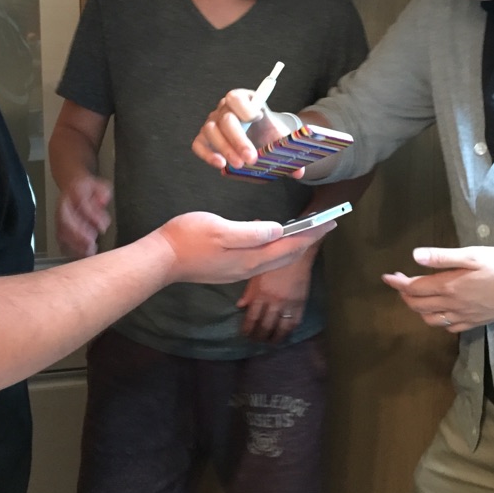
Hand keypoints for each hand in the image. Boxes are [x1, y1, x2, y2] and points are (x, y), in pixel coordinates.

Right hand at [55, 175, 112, 257]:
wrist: (72, 185)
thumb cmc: (87, 189)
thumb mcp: (100, 185)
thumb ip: (103, 192)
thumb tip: (103, 201)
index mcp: (74, 191)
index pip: (82, 203)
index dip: (92, 216)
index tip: (103, 227)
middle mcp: (64, 205)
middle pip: (67, 221)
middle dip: (79, 235)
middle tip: (92, 244)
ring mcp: (60, 216)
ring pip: (62, 231)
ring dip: (74, 244)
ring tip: (88, 252)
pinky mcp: (60, 225)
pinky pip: (61, 238)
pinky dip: (70, 248)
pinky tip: (81, 253)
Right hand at [154, 211, 334, 284]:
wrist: (162, 260)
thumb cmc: (187, 238)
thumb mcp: (220, 229)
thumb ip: (251, 232)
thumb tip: (278, 230)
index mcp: (250, 258)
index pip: (290, 246)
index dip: (312, 233)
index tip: (331, 221)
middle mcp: (249, 268)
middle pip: (287, 255)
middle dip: (309, 239)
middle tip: (326, 225)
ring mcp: (239, 271)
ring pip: (275, 259)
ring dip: (293, 245)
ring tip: (306, 231)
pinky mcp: (230, 269)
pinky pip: (262, 259)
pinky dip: (276, 249)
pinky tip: (273, 238)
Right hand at [192, 89, 291, 170]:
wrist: (258, 135)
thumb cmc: (267, 131)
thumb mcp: (279, 136)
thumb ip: (289, 150)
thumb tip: (298, 172)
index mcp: (244, 100)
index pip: (237, 97)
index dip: (245, 107)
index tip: (256, 118)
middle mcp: (225, 108)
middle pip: (225, 119)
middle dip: (238, 139)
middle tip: (250, 158)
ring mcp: (213, 122)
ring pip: (211, 131)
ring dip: (225, 149)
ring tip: (238, 165)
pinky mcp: (205, 138)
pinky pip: (199, 144)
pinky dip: (207, 154)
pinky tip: (221, 165)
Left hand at [237, 255, 312, 342]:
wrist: (296, 254)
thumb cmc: (273, 261)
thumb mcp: (256, 273)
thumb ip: (249, 291)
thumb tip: (240, 305)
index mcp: (260, 293)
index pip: (252, 318)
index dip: (248, 329)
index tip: (245, 335)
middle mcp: (273, 302)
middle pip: (265, 326)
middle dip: (259, 337)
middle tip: (256, 341)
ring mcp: (288, 304)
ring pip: (280, 328)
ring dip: (275, 338)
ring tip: (271, 342)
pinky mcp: (300, 304)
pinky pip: (295, 322)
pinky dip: (289, 331)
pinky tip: (285, 334)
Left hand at [382, 245, 493, 332]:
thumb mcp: (473, 255)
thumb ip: (443, 257)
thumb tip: (415, 256)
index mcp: (449, 286)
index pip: (414, 288)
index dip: (397, 283)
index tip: (386, 277)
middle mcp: (452, 305)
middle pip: (418, 305)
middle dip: (404, 295)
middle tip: (400, 282)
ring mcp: (464, 316)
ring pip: (431, 319)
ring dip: (418, 309)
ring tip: (416, 297)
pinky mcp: (476, 323)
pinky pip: (449, 327)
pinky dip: (438, 321)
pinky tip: (440, 312)